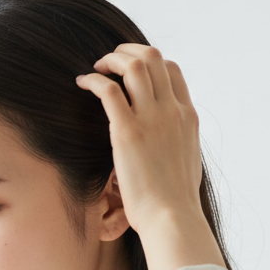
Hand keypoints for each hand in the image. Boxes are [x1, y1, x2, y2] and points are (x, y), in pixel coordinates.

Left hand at [76, 44, 223, 269]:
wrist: (171, 217)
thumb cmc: (175, 201)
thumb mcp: (187, 162)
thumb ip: (179, 143)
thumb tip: (171, 143)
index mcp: (187, 117)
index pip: (172, 70)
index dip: (149, 62)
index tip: (131, 70)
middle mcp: (172, 111)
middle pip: (153, 58)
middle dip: (128, 51)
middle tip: (109, 60)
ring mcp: (151, 119)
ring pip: (133, 66)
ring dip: (111, 60)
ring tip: (95, 67)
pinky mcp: (127, 132)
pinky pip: (108, 90)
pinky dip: (92, 80)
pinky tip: (82, 82)